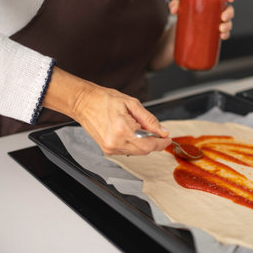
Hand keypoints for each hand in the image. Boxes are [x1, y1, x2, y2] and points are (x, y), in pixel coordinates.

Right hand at [43, 67, 170, 155]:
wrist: (84, 103)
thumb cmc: (105, 100)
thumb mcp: (132, 104)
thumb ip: (150, 120)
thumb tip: (162, 131)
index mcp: (122, 129)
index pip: (149, 144)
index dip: (162, 143)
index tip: (168, 138)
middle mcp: (115, 142)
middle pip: (145, 150)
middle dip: (154, 142)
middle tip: (156, 131)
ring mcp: (110, 148)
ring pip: (137, 152)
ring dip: (144, 143)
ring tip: (137, 127)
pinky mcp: (107, 150)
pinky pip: (128, 151)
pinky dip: (134, 144)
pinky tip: (130, 132)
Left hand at [169, 0, 235, 39]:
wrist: (182, 30)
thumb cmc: (185, 14)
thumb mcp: (180, 8)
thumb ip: (175, 5)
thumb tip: (174, 9)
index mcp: (212, 1)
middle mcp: (217, 11)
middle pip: (229, 10)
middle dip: (229, 13)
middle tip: (223, 17)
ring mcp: (217, 23)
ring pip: (228, 22)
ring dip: (228, 26)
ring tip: (221, 29)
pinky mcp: (215, 33)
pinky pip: (224, 34)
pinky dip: (225, 35)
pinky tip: (222, 36)